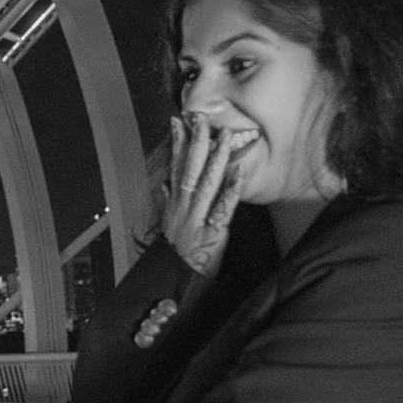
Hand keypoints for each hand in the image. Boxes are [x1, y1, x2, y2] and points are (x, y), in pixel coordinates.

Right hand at [163, 112, 255, 276]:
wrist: (175, 284)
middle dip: (195, 142)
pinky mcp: (211, 234)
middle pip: (189, 169)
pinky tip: (238, 171)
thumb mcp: (168, 229)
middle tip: (202, 118)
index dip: (177, 144)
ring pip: (206, 182)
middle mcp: (183, 209)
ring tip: (224, 135)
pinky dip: (231, 188)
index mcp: (175, 207)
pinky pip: (223, 207)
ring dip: (215, 157)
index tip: (178, 122)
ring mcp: (196, 220)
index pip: (175, 168)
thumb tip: (164, 186)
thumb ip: (167, 205)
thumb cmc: (176, 258)